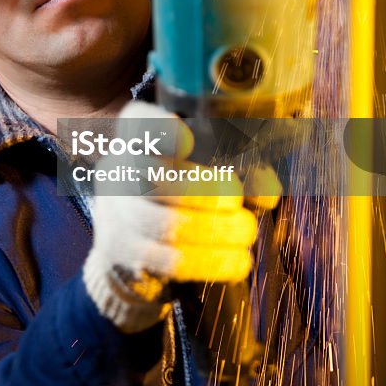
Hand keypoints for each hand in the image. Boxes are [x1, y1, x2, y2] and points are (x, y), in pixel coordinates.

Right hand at [82, 102, 273, 332]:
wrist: (130, 248)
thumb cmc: (178, 197)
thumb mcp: (207, 174)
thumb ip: (241, 174)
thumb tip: (268, 191)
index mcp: (138, 141)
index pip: (136, 123)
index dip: (158, 129)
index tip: (188, 140)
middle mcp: (119, 172)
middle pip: (153, 177)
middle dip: (204, 191)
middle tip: (235, 199)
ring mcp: (117, 216)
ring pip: (166, 224)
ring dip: (216, 230)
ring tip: (245, 231)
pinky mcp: (127, 257)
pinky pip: (170, 262)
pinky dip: (212, 262)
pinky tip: (237, 262)